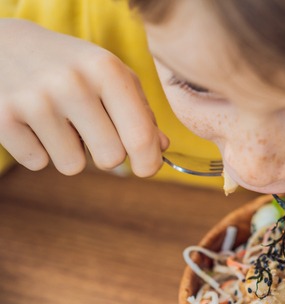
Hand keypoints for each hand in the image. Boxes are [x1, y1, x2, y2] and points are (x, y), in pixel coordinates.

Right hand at [0, 19, 167, 175]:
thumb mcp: (111, 75)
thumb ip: (142, 111)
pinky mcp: (4, 117)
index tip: (146, 169)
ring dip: (70, 152)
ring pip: (73, 166)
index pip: (140, 136)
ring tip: (59, 121)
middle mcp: (72, 83)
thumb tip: (160, 147)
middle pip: (110, 158)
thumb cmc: (72, 66)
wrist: (5, 45)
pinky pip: (38, 162)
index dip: (149, 163)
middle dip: (106, 155)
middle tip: (92, 132)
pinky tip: (33, 122)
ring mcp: (35, 100)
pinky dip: (39, 150)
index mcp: (106, 70)